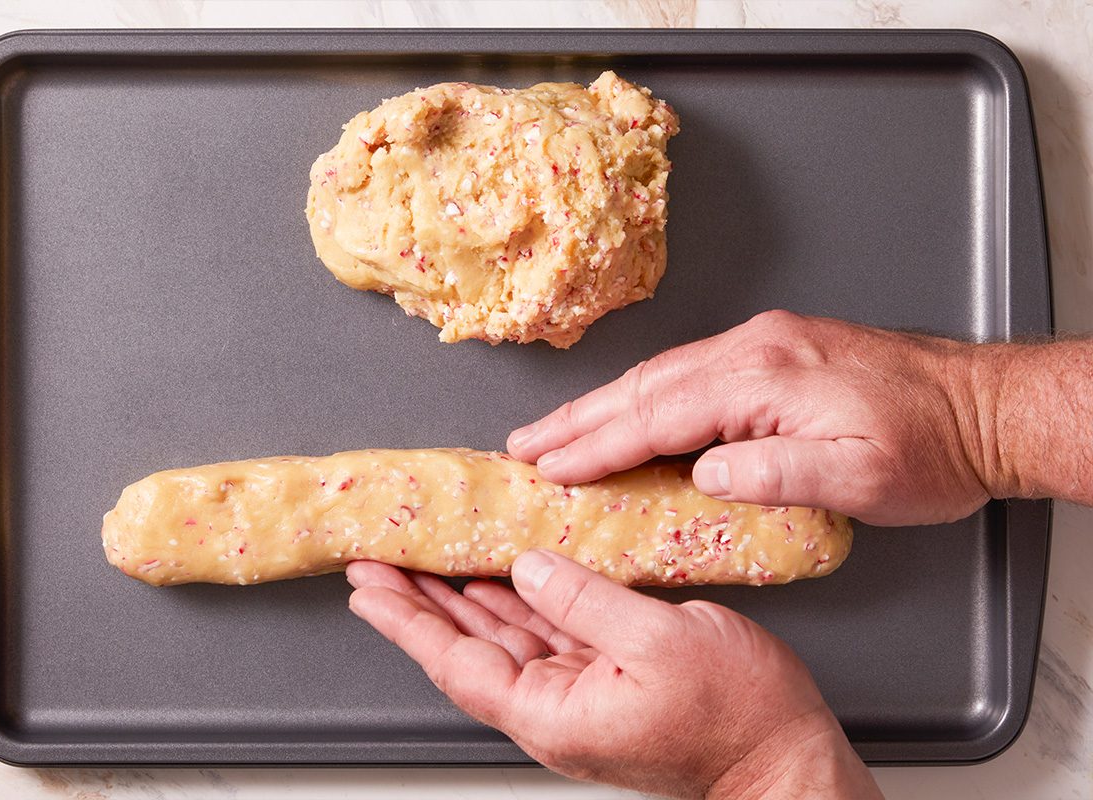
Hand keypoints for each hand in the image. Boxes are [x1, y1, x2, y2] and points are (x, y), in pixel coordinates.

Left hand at [346, 551, 880, 798]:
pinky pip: (545, 633)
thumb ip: (585, 600)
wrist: (784, 759)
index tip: (369, 588)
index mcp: (554, 712)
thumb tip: (530, 564)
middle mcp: (555, 707)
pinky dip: (516, 600)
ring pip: (502, 639)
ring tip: (422, 561)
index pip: (457, 664)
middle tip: (378, 563)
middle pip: (467, 650)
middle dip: (418, 604)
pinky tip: (500, 574)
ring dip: (460, 599)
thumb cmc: (738, 717)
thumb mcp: (660, 642)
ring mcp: (578, 694)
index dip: (408, 623)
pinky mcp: (603, 679)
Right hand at [508, 310, 995, 525]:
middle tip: (522, 445)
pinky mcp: (772, 350)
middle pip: (644, 386)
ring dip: (601, 406)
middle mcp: (755, 349)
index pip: (659, 415)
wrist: (984, 405)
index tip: (550, 467)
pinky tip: (622, 414)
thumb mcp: (863, 477)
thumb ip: (778, 473)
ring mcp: (762, 344)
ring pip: (659, 374)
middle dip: (577, 418)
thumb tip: (705, 473)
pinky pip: (684, 372)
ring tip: (553, 433)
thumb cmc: (931, 446)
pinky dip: (640, 396)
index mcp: (766, 377)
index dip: (597, 445)